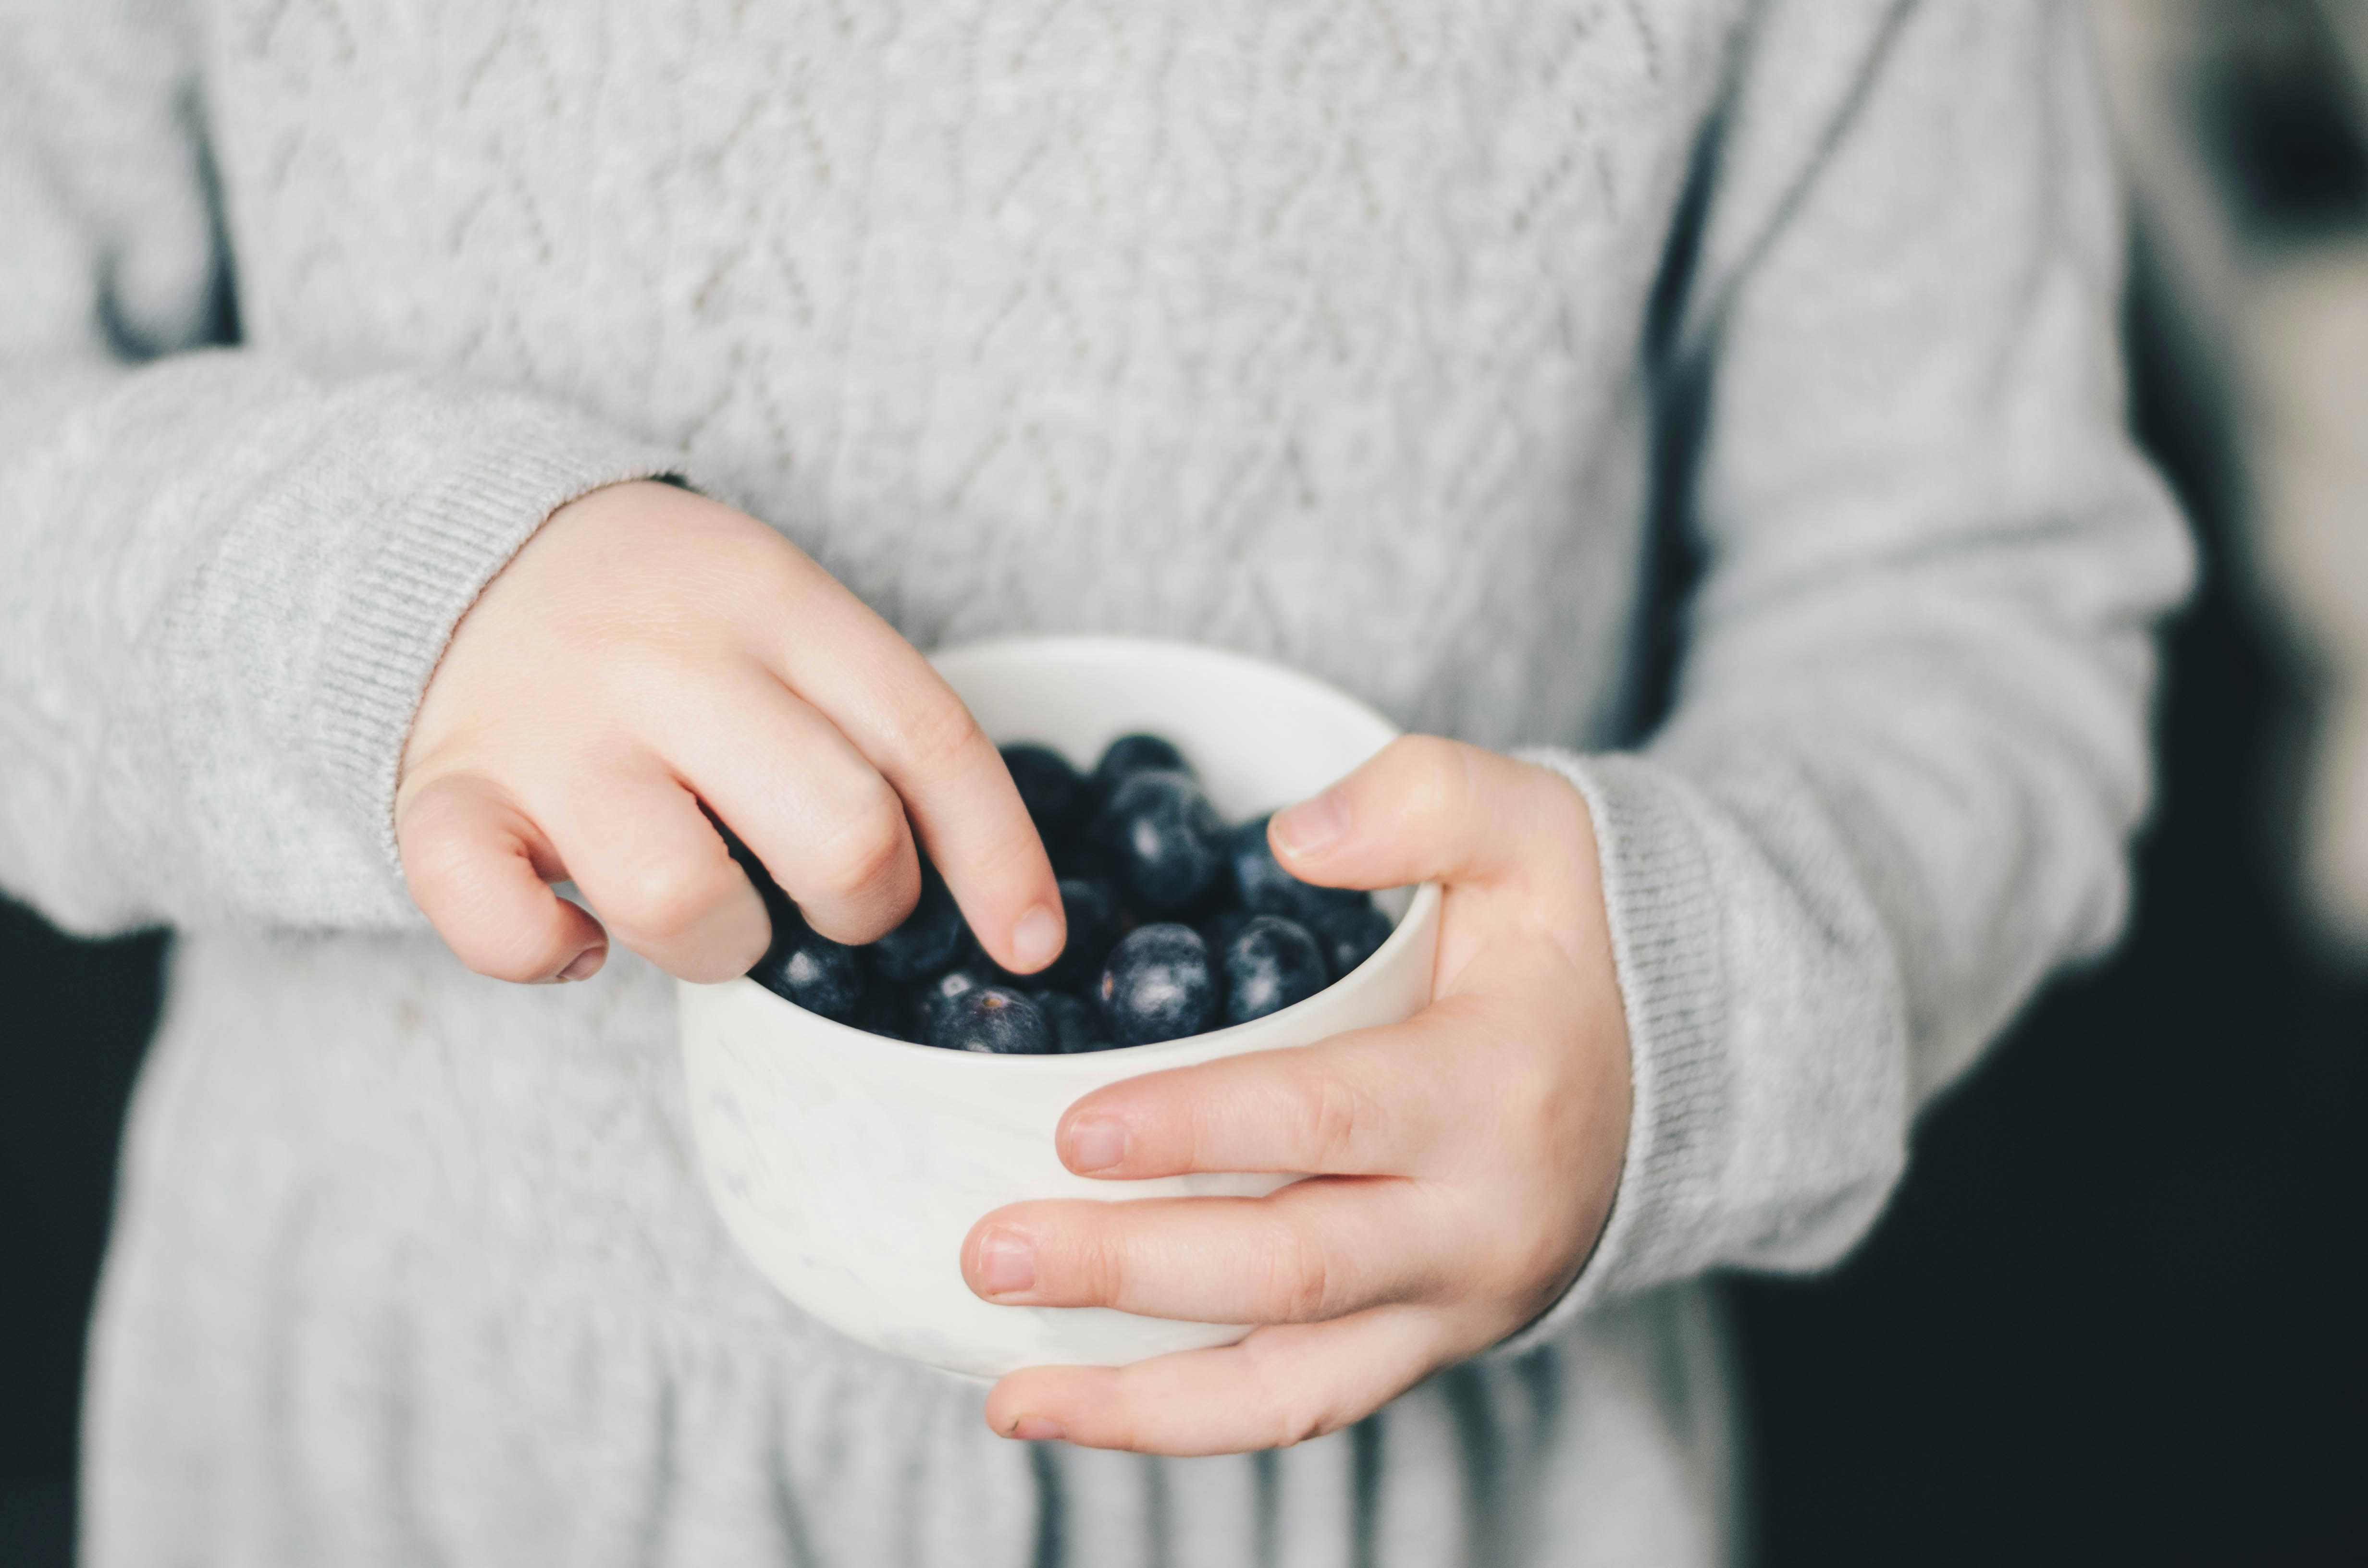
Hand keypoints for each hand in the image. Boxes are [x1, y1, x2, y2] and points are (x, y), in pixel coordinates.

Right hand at [396, 480, 1062, 983]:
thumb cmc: (668, 619)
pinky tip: (579, 936)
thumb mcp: (785, 614)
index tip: (1030, 942)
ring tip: (710, 912)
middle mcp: (666, 660)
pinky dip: (548, 955)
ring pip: (685, 902)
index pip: (929, 739)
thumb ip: (872, 721)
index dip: (999, 859)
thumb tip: (1004, 904)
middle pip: (840, 836)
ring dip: (724, 949)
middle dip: (864, 905)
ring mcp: (548, 730)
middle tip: (831, 894)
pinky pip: (502, 925)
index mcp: (774, 601)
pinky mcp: (443, 796)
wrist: (461, 543)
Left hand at [962, 737, 1631, 1453]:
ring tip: (1006, 1393)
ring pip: (1289, 1384)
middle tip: (988, 1252)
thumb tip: (1290, 841)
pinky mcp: (1427, 1346)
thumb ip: (1424, 799)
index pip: (1326, 1120)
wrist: (1682, 1065)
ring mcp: (1456, 1304)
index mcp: (1496, 1089)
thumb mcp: (1534, 826)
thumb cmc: (1573, 938)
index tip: (1070, 1129)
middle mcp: (1481, 1222)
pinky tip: (1069, 1407)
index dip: (1196, 1129)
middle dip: (1129, 1270)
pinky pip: (1301, 1408)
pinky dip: (1183, 1426)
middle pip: (1288, 1269)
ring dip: (1138, 1400)